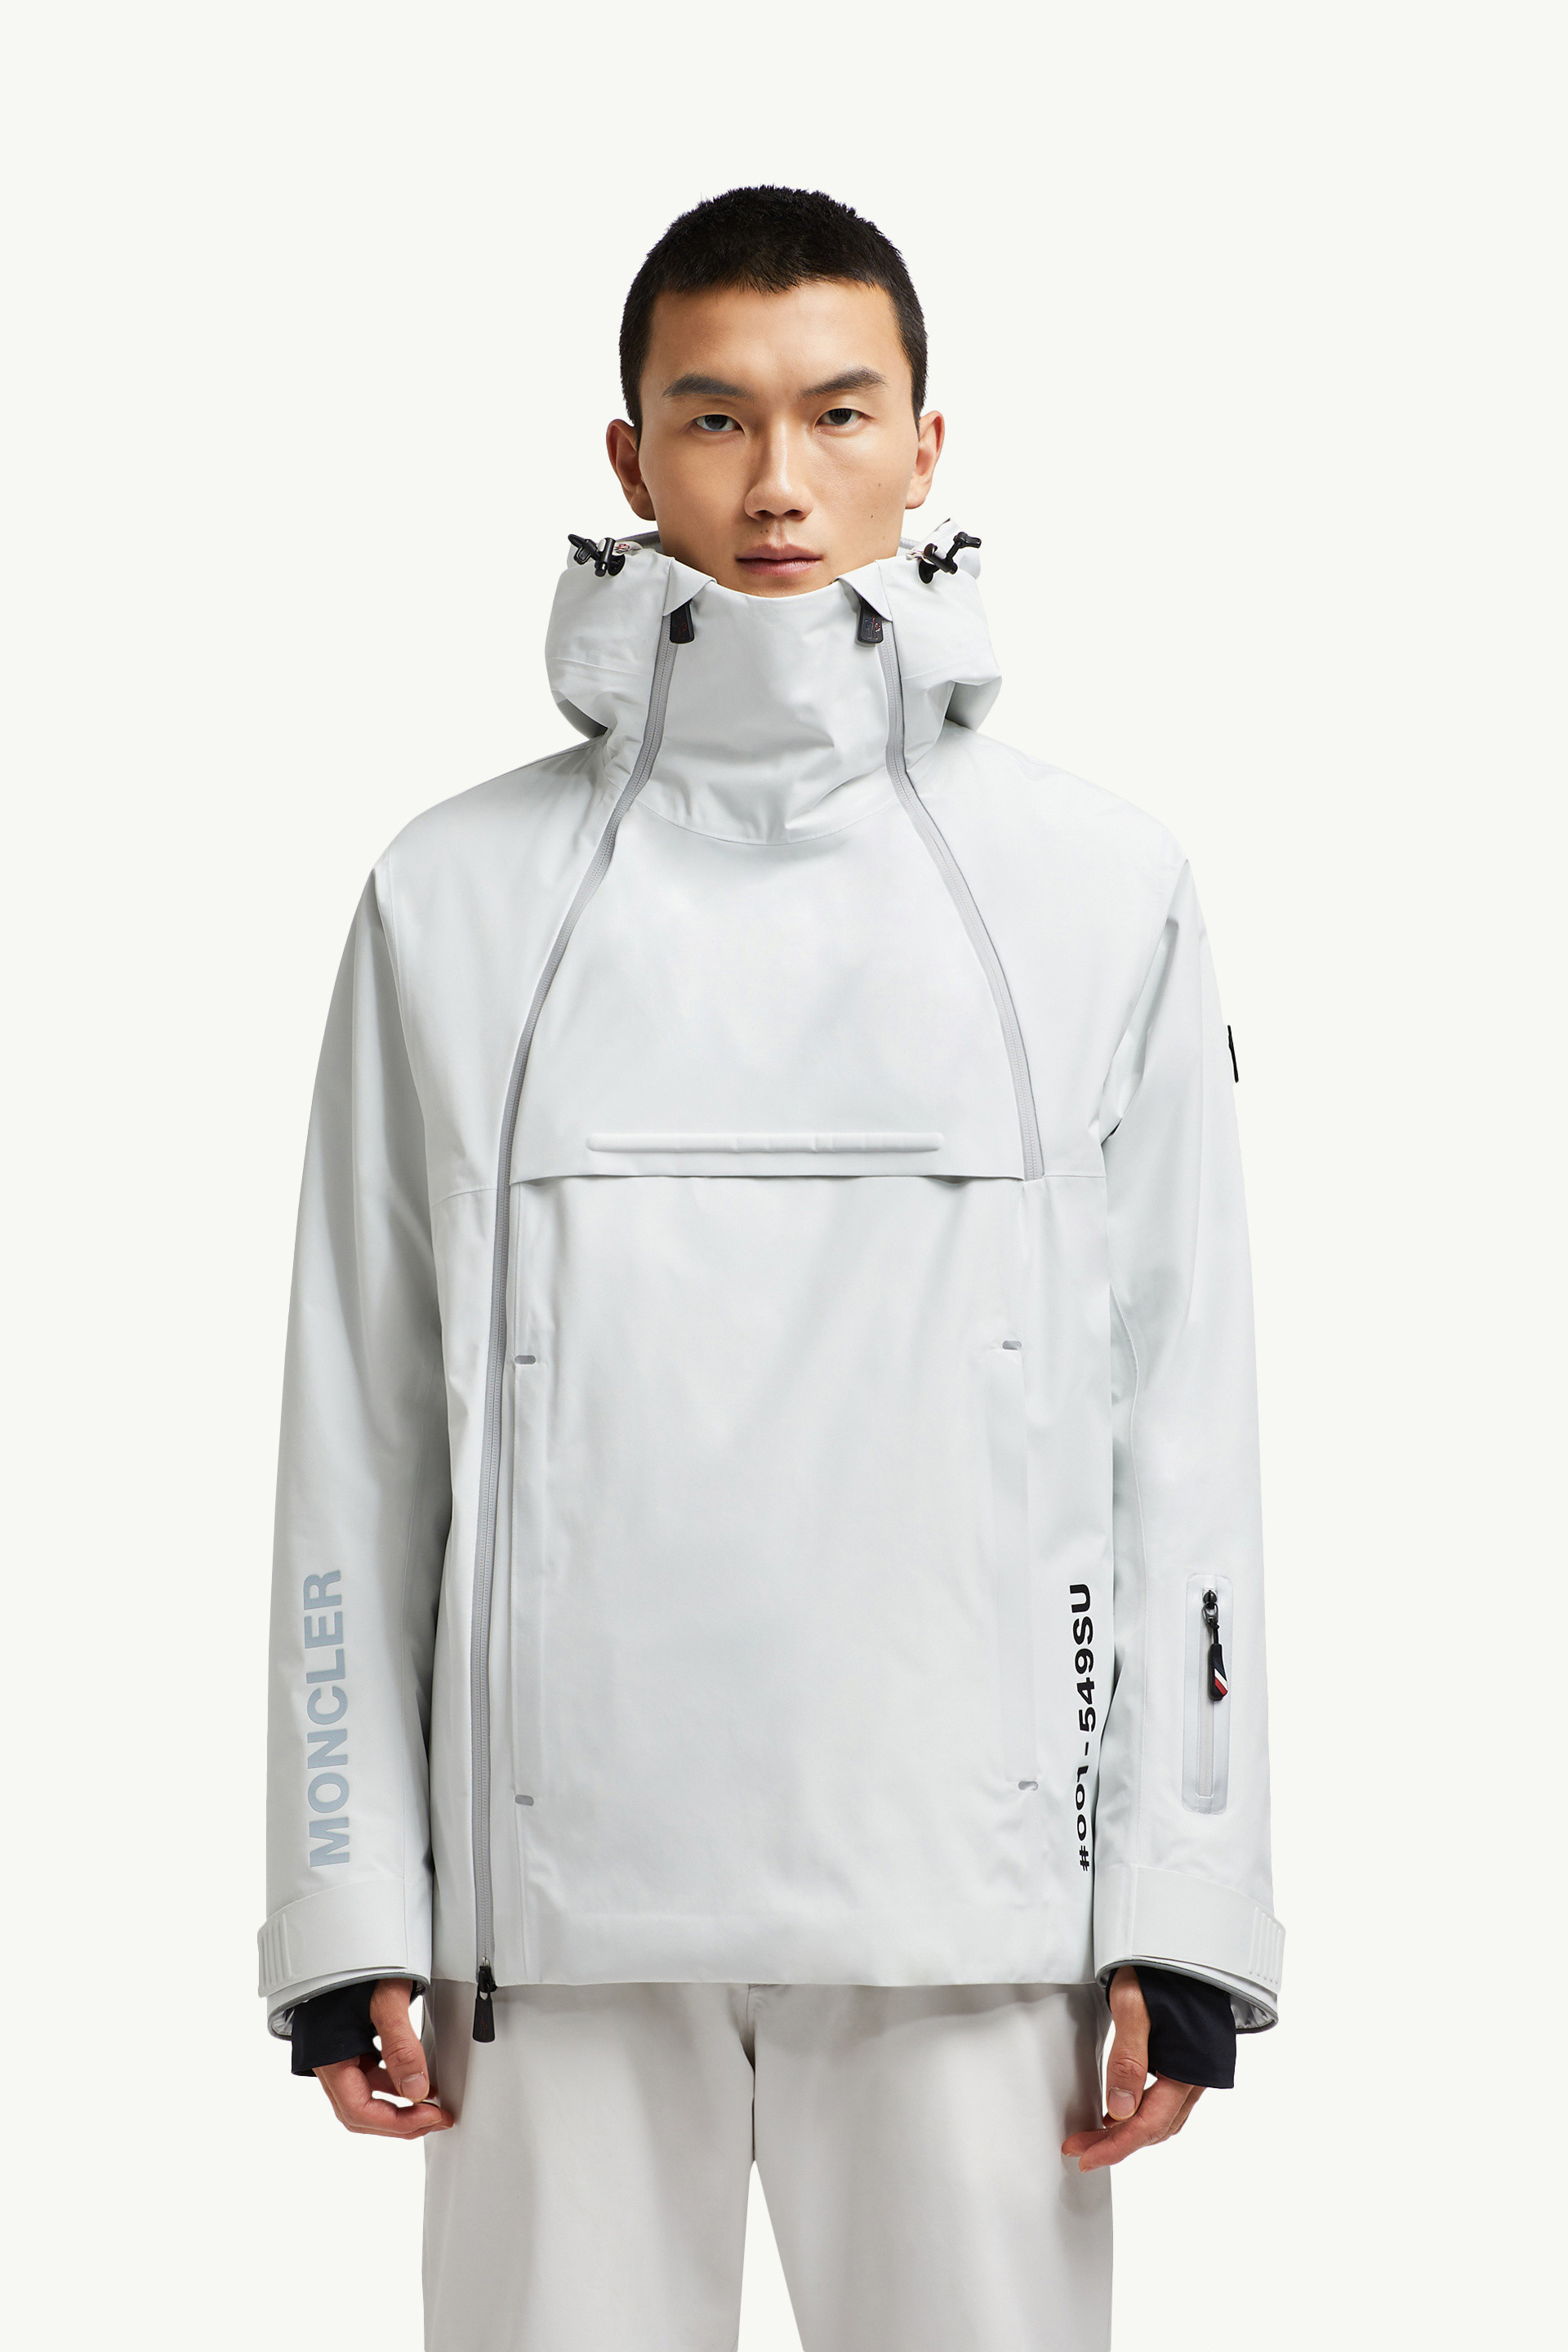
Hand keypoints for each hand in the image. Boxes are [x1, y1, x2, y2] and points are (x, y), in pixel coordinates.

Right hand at [314, 1977, 454, 2138]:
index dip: (397, 2123)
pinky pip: (367, 2075)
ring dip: (397, 2105)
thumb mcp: (385, 2001)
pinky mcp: (348, 2044)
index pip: (359, 2112)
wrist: (344, 1939)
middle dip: (399, 2122)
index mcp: (330, 2059)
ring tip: (431, 2102)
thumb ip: (401, 2046)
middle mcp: (330, 2063)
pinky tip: (413, 2078)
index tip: (432, 2116)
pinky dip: (391, 2083)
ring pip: (364, 2096)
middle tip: (437, 2116)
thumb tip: (417, 2090)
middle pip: (360, 2113)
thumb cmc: (356, 1967)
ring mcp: (338, 2054)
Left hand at [1061, 1965, 1203, 2171]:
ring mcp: (1195, 2071)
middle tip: (1081, 2147)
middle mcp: (1196, 2078)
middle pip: (1156, 2129)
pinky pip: (1168, 2101)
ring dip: (1130, 2131)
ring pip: (1164, 2119)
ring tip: (1096, 2133)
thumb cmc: (1161, 1970)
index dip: (1115, 2147)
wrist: (1184, 1947)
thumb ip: (1128, 2059)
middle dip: (1118, 2144)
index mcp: (1186, 2071)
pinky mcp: (1190, 2061)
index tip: (1085, 2156)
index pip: (1148, 2126)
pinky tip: (1122, 2109)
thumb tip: (1119, 2111)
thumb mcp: (1133, 2007)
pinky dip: (1144, 2112)